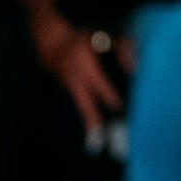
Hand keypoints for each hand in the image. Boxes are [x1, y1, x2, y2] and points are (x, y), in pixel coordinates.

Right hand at [23, 0, 120, 139]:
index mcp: (85, 67)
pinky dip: (86, 113)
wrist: (47, 36)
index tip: (122, 112)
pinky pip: (78, 102)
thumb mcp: (101, 34)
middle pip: (86, 107)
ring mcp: (66, 86)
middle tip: (100, 147)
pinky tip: (93, 127)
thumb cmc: (79, 34)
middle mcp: (74, 80)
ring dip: (89, 124)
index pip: (102, 89)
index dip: (113, 101)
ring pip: (81, 107)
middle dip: (94, 125)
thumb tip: (133, 67)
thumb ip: (121, 46)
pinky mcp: (63, 88)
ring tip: (95, 146)